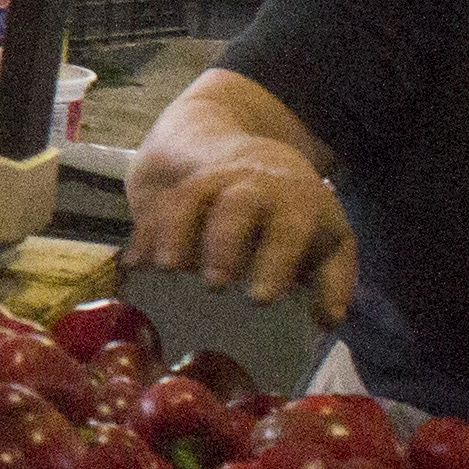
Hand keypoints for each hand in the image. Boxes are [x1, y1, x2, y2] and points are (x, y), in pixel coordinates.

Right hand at [128, 144, 357, 323]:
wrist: (251, 148)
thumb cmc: (294, 211)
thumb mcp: (328, 237)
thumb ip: (333, 279)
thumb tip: (325, 319)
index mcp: (294, 200)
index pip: (288, 228)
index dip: (275, 261)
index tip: (260, 298)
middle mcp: (250, 185)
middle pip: (236, 205)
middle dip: (223, 243)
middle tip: (214, 285)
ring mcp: (209, 180)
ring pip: (188, 199)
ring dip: (175, 233)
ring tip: (166, 271)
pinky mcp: (177, 185)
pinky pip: (156, 205)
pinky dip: (144, 234)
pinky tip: (136, 264)